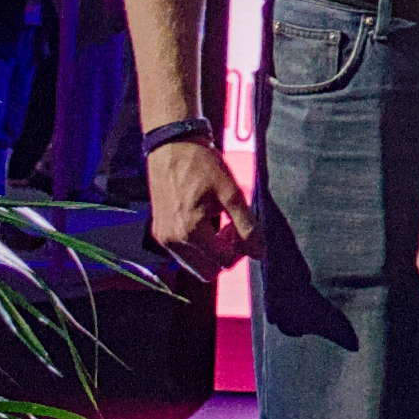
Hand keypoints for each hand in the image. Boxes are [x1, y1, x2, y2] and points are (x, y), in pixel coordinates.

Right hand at [144, 132, 251, 270]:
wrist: (171, 146)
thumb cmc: (201, 164)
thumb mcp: (231, 193)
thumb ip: (247, 225)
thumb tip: (259, 253)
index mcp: (191, 231)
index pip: (224, 262)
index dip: (240, 250)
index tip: (241, 228)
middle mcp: (172, 240)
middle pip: (207, 272)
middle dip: (224, 256)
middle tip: (231, 229)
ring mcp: (163, 237)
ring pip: (194, 265)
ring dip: (210, 252)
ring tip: (218, 223)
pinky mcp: (159, 231)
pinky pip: (182, 253)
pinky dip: (197, 245)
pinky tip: (204, 220)